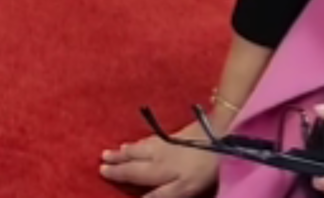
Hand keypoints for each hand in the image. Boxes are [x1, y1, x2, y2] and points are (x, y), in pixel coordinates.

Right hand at [99, 123, 217, 195]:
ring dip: (127, 151)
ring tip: (116, 151)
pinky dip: (142, 141)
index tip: (102, 173)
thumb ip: (161, 195)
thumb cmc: (206, 168)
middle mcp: (160, 158)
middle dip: (118, 164)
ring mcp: (169, 144)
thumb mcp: (184, 189)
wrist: (222, 133)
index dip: (119, 175)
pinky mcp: (179, 133)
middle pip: (135, 162)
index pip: (136, 178)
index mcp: (160, 173)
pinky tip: (141, 140)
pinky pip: (152, 138)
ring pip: (142, 148)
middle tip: (102, 161)